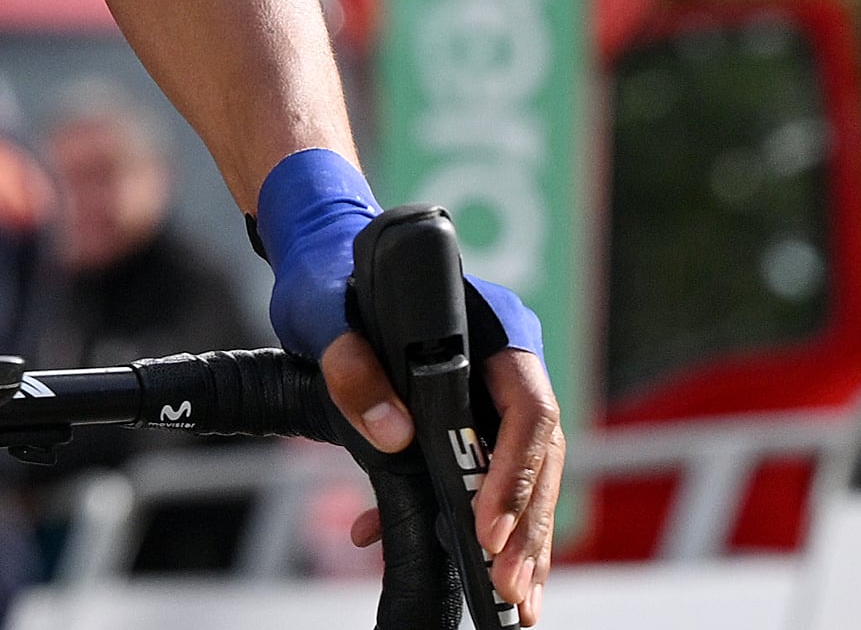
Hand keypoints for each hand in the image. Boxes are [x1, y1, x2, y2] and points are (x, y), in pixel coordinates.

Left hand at [255, 150, 555, 612]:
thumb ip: (352, 364)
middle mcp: (506, 361)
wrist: (321, 264)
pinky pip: (489, 476)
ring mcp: (493, 392)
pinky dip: (482, 525)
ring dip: (518, 538)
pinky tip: (468, 568)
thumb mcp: (324, 311)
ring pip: (525, 474)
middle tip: (507, 588)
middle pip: (539, 454)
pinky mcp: (470, 418)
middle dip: (525, 526)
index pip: (528, 408)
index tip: (485, 527)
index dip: (513, 473)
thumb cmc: (329, 281)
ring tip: (512, 599)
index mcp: (492, 324)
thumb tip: (395, 435)